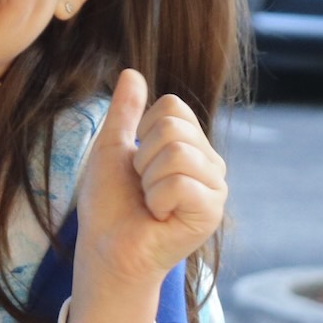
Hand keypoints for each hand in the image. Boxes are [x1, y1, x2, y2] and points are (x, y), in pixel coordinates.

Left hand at [73, 69, 227, 293]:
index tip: (137, 166)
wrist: (107, 250)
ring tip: (151, 204)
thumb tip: (131, 73)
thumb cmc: (110, 206)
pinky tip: (159, 217)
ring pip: (177, 152)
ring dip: (148, 181)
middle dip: (143, 159)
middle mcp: (210, 165)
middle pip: (174, 128)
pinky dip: (157, 200)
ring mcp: (215, 188)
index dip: (142, 133)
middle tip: (143, 190)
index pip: (173, 107)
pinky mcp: (211, 212)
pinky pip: (180, 182)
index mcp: (191, 147)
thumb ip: (125, 113)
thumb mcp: (111, 149)